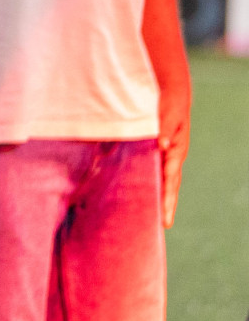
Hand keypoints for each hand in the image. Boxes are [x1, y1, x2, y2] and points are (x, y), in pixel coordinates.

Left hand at [159, 78, 190, 227]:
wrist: (171, 97)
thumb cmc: (169, 105)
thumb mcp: (167, 114)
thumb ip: (164, 129)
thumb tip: (162, 145)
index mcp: (176, 150)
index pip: (171, 175)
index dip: (168, 192)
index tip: (165, 208)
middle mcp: (172, 157)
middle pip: (170, 184)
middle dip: (168, 203)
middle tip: (166, 223)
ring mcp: (166, 157)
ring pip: (164, 182)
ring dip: (162, 198)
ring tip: (159, 218)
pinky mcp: (157, 154)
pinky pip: (155, 172)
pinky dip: (152, 185)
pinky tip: (144, 195)